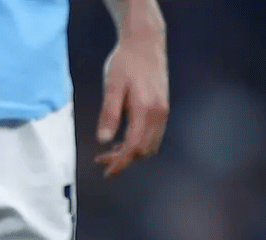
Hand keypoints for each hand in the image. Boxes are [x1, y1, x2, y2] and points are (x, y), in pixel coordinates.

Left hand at [95, 32, 169, 176]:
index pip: (133, 147)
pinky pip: (153, 136)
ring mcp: (163, 113)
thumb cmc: (125, 61)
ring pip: (150, 146)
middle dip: (124, 160)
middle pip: (143, 151)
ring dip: (132, 153)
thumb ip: (109, 114)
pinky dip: (139, 143)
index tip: (106, 171)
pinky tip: (124, 138)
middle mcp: (158, 115)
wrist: (146, 42)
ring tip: (111, 150)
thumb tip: (103, 140)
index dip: (120, 162)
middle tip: (102, 159)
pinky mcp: (163, 109)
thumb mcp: (112, 85)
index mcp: (145, 110)